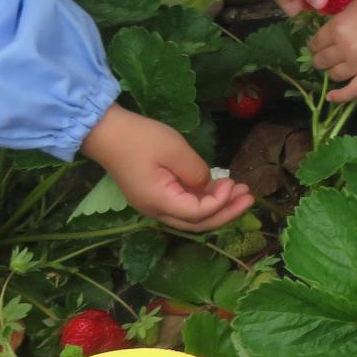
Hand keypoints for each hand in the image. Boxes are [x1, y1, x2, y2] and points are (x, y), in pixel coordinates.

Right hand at [80, 104, 252, 231]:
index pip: (197, 214)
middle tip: (249, 198)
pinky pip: (183, 206)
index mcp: (158, 201)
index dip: (219, 202)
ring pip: (191, 217)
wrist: (106, 133)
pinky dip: (203, 200)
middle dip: (226, 213)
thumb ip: (195, 170)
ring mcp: (153, 205)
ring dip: (217, 207)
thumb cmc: (140, 138)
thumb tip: (207, 185)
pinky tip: (219, 188)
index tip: (232, 183)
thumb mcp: (174, 149)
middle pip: (197, 224)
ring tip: (241, 192)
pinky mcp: (154, 195)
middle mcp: (155, 210)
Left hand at [309, 0, 356, 102]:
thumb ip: (339, 23)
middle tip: (323, 56)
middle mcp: (344, 49)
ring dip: (331, 71)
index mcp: (337, 28)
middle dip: (320, 58)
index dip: (314, 44)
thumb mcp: (351, 8)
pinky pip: (354, 90)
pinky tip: (331, 97)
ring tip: (334, 67)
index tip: (317, 44)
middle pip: (323, 59)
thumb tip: (330, 34)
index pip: (316, 42)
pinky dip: (341, 96)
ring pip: (335, 74)